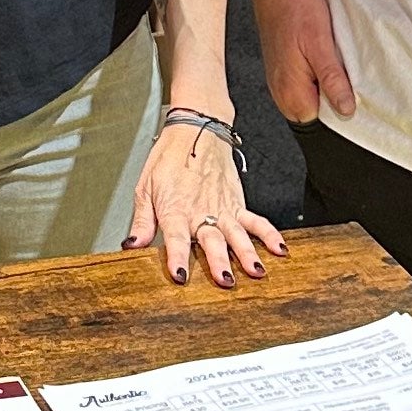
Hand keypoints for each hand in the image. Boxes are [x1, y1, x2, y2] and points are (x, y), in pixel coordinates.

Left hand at [125, 117, 286, 287]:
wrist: (195, 129)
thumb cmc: (169, 157)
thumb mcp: (145, 187)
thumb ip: (142, 221)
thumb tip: (132, 245)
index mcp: (175, 209)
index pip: (176, 239)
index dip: (178, 258)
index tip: (180, 276)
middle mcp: (200, 211)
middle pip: (211, 240)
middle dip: (218, 262)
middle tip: (225, 281)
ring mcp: (222, 208)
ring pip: (236, 234)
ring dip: (247, 254)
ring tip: (255, 272)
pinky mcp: (236, 204)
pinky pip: (255, 221)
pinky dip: (269, 235)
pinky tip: (278, 249)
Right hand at [254, 0, 356, 123]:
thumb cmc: (295, 8)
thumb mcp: (320, 42)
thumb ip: (331, 79)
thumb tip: (346, 109)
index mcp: (290, 90)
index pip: (324, 122)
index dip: (342, 107)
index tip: (354, 89)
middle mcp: (281, 91)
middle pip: (317, 112)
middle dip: (334, 96)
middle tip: (344, 69)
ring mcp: (280, 82)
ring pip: (313, 97)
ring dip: (327, 83)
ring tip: (332, 59)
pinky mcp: (284, 72)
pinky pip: (306, 85)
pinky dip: (319, 74)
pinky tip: (323, 57)